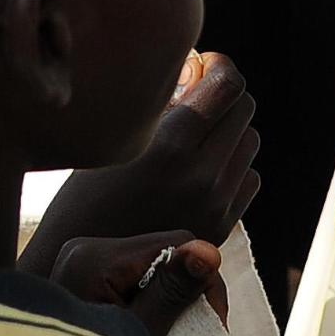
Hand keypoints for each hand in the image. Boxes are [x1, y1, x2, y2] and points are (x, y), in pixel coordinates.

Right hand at [19, 51, 260, 276]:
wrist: (84, 270)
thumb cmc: (87, 195)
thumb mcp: (116, 141)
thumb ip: (162, 107)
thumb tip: (198, 72)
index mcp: (170, 147)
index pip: (227, 85)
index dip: (218, 65)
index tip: (198, 66)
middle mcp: (201, 176)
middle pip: (245, 109)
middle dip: (223, 95)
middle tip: (193, 96)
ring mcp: (217, 205)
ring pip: (250, 142)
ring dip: (229, 130)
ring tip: (193, 136)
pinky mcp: (222, 227)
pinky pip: (248, 177)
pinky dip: (232, 165)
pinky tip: (199, 169)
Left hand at [45, 232, 227, 335]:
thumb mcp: (140, 335)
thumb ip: (171, 293)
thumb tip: (208, 251)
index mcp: (94, 258)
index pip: (174, 245)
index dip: (202, 281)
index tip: (212, 325)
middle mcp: (84, 249)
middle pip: (162, 253)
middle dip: (186, 290)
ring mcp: (81, 261)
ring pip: (151, 266)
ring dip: (169, 298)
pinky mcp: (84, 276)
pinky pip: (132, 278)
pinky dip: (149, 301)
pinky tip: (152, 328)